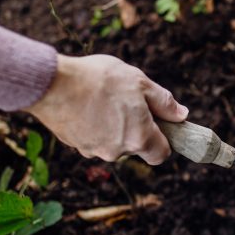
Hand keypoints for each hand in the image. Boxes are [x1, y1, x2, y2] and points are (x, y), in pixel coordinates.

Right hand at [24, 54, 187, 164]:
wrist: (53, 83)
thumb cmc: (100, 80)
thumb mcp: (140, 82)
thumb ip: (163, 103)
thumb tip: (181, 115)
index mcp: (139, 138)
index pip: (161, 155)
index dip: (163, 140)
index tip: (158, 123)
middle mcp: (117, 151)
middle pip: (135, 146)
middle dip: (134, 127)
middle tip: (126, 100)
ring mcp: (94, 151)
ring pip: (112, 142)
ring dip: (112, 125)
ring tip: (102, 98)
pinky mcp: (75, 145)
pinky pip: (92, 137)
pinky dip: (92, 125)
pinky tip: (85, 103)